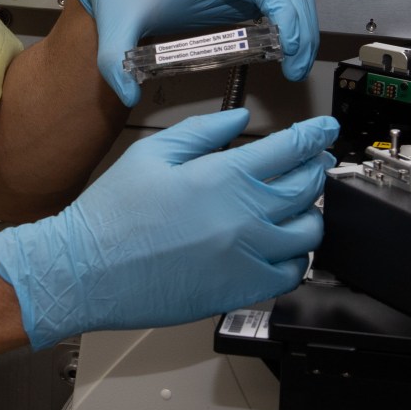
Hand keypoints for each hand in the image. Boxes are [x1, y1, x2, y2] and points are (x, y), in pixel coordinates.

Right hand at [0, 110, 337, 348]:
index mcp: (224, 177)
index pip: (291, 149)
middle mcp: (245, 217)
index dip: (315, 135)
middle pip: (307, 187)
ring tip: (296, 205)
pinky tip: (281, 247)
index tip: (324, 130)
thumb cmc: (111, 216)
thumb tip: (240, 119)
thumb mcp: (152, 154)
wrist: (85, 271)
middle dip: (315, 168)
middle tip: (313, 161)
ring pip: (308, 233)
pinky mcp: (240, 291)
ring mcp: (247, 258)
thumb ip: (203, 131)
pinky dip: (294, 258)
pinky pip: (290, 274)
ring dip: (309, 213)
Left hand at [70, 0, 319, 105]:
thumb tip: (128, 95)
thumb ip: (115, 62)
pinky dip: (290, 25)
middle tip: (295, 71)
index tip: (290, 53)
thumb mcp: (116, 26)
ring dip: (302, 29)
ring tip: (294, 67)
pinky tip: (284, 53)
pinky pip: (279, 0)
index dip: (287, 18)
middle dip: (302, 32)